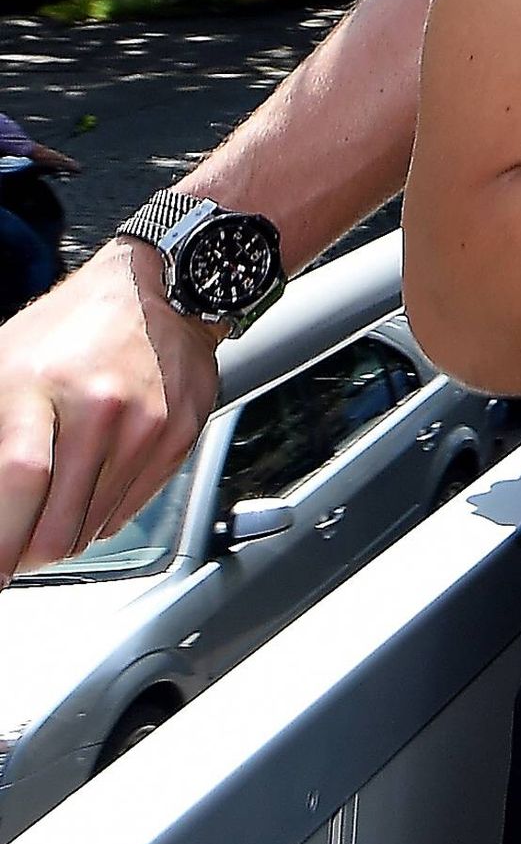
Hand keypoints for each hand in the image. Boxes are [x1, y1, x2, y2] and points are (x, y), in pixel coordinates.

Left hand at [0, 244, 222, 572]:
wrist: (161, 290)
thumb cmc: (69, 331)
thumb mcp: (3, 368)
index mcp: (41, 384)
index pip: (19, 480)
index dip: (0, 540)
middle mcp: (101, 406)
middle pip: (58, 523)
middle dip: (27, 554)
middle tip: (13, 550)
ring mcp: (148, 423)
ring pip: (92, 527)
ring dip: (63, 536)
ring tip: (48, 511)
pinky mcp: (180, 436)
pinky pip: (128, 510)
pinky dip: (99, 516)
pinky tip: (87, 488)